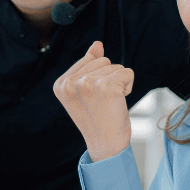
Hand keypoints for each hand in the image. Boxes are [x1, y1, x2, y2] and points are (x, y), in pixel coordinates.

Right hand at [53, 41, 134, 161]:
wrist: (106, 145)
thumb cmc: (98, 118)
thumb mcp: (86, 91)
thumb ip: (88, 66)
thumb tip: (97, 44)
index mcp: (61, 83)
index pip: (90, 59)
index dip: (98, 77)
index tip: (93, 98)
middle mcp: (71, 82)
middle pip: (103, 60)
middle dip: (109, 78)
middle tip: (103, 101)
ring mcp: (87, 84)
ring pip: (116, 67)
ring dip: (119, 84)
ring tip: (110, 103)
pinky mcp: (106, 86)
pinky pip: (128, 73)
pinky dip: (129, 86)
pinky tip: (119, 102)